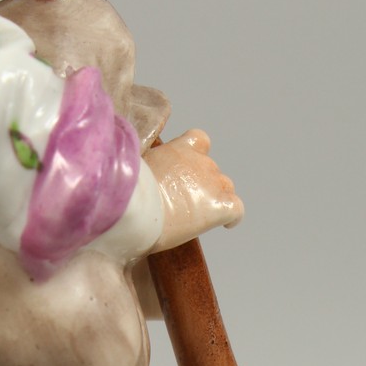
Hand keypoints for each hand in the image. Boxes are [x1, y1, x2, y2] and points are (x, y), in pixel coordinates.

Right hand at [145, 130, 242, 249]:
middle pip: (211, 170)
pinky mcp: (220, 206)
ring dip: (215, 198)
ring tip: (198, 215)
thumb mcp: (137, 170)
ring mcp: (212, 183)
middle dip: (202, 184)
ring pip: (225, 188)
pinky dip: (233, 217)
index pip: (199, 141)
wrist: (135, 206)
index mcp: (179, 148)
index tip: (190, 169)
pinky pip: (236, 210)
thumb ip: (149, 170)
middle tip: (185, 202)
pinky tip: (227, 224)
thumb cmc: (129, 191)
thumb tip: (144, 183)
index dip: (199, 155)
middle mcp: (200, 162)